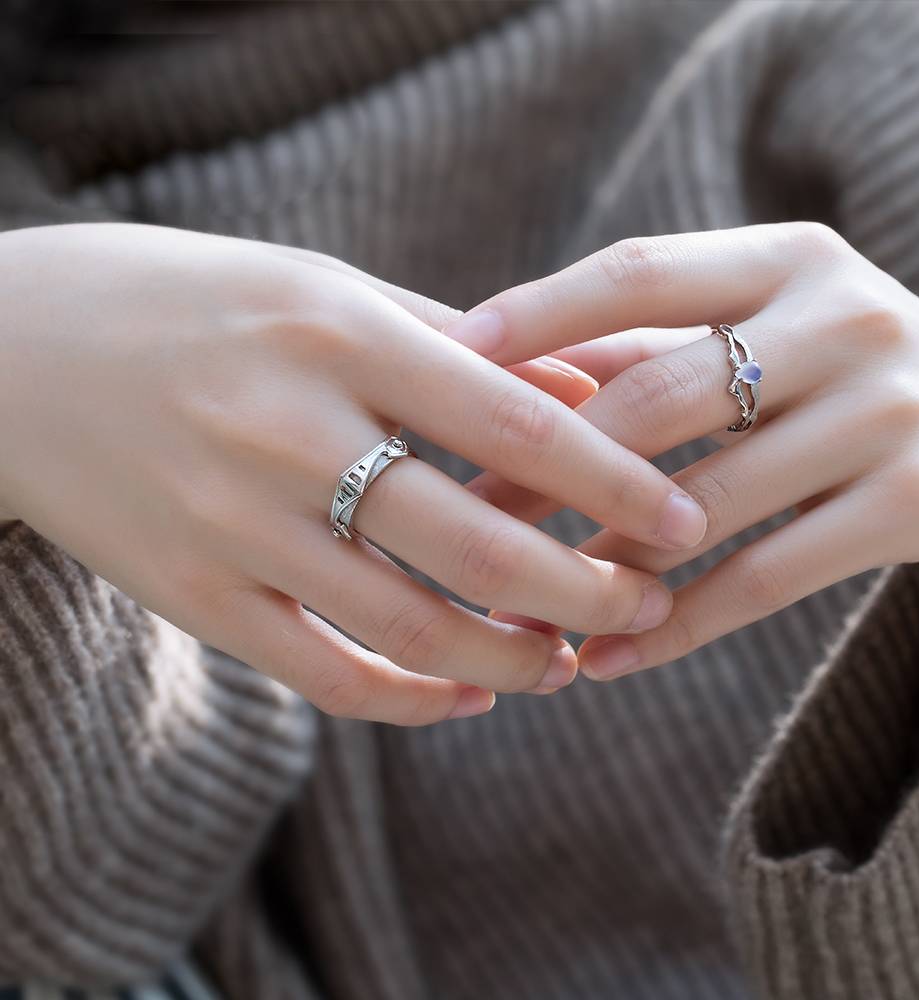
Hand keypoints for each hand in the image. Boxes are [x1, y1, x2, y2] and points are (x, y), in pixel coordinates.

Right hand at [0, 224, 706, 723]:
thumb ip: (456, 342)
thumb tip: (585, 386)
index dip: (615, 480)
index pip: (515, 419)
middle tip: (650, 604)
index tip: (686, 519)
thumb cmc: (195, 303)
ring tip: (566, 663)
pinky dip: (410, 699)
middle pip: (476, 542)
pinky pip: (322, 671)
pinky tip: (465, 697)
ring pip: (408, 625)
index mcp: (337, 334)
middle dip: (586, 589)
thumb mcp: (327, 291)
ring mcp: (233, 522)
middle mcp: (288, 430)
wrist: (13, 349)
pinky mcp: (193, 593)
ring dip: (510, 660)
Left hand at [448, 223, 918, 682]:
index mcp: (791, 259)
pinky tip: (608, 659)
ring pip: (703, 502)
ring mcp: (891, 411)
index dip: (539, 314)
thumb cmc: (846, 379)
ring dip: (597, 563)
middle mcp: (847, 319)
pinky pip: (765, 580)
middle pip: (656, 398)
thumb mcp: (772, 333)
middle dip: (546, 469)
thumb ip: (653, 347)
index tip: (451, 358)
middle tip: (462, 517)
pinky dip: (675, 627)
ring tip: (519, 603)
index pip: (640, 272)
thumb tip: (504, 372)